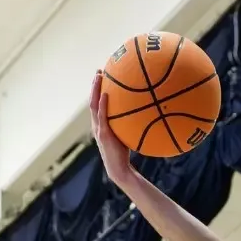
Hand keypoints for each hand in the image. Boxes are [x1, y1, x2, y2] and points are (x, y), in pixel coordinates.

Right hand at [92, 73, 139, 188]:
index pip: (97, 104)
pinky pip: (102, 117)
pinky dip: (103, 105)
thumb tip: (147, 111)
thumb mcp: (127, 135)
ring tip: (98, 77)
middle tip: (98, 71)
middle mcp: (97, 125)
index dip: (98, 90)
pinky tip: (106, 95)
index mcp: (101, 124)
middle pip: (93, 101)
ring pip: (93, 106)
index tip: (102, 76)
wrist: (119, 169)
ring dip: (95, 90)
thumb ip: (131, 123)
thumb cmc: (125, 154)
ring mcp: (99, 129)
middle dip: (95, 86)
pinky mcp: (103, 135)